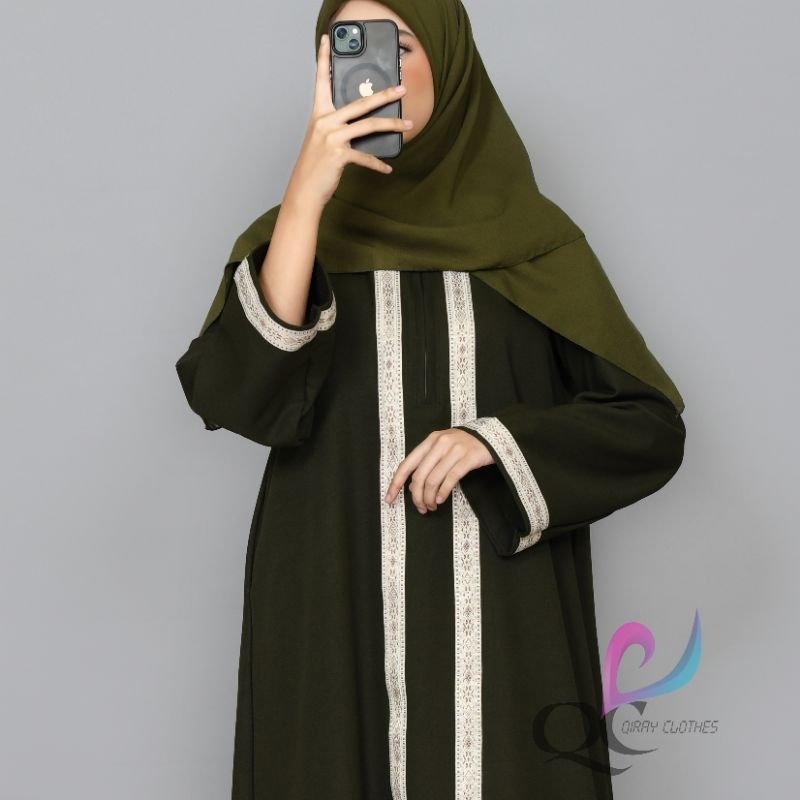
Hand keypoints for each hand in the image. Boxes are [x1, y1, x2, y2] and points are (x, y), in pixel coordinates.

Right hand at [284, 34, 412, 211]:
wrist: (305, 191)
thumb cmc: (315, 166)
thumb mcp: (322, 140)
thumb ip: (338, 126)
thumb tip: (362, 122)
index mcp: (319, 114)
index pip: (321, 81)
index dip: (324, 59)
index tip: (327, 40)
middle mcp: (325, 122)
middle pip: (360, 102)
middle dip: (384, 94)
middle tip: (401, 89)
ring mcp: (332, 138)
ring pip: (369, 125)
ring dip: (392, 125)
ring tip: (408, 125)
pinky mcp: (339, 155)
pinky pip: (365, 156)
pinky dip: (378, 164)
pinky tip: (387, 168)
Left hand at [384, 429, 494, 513]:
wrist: (491, 436)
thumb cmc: (463, 445)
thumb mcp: (442, 448)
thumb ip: (427, 463)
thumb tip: (411, 486)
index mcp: (430, 440)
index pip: (407, 464)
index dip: (396, 483)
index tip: (389, 498)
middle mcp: (440, 443)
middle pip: (419, 476)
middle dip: (417, 496)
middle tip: (421, 507)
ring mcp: (455, 449)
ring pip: (433, 479)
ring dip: (429, 498)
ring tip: (432, 506)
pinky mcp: (469, 457)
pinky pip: (451, 479)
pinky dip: (443, 492)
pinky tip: (441, 499)